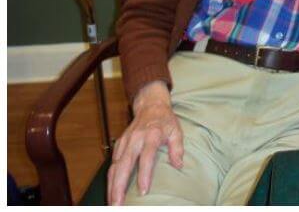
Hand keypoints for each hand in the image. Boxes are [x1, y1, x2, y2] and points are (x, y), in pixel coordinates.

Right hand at [107, 81, 182, 204]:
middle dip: (119, 186)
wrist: (151, 105)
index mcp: (151, 135)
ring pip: (114, 166)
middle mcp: (135, 139)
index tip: (143, 191)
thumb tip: (178, 165)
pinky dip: (110, 178)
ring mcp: (125, 142)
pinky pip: (112, 163)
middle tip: (118, 204)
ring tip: (112, 202)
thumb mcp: (177, 131)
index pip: (146, 158)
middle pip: (124, 165)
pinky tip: (111, 190)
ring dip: (111, 186)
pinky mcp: (119, 144)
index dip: (144, 175)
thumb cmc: (165, 121)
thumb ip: (177, 148)